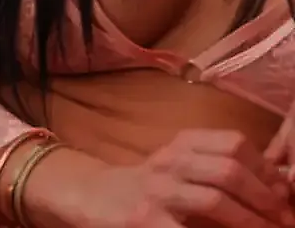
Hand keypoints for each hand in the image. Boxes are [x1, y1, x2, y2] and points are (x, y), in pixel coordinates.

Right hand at [58, 130, 293, 227]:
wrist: (89, 196)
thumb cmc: (147, 186)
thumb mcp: (179, 166)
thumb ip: (218, 170)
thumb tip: (278, 185)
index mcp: (182, 144)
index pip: (234, 143)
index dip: (267, 170)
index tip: (283, 194)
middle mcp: (169, 161)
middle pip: (229, 169)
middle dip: (265, 199)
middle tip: (284, 219)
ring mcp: (155, 191)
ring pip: (214, 198)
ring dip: (250, 221)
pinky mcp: (143, 220)